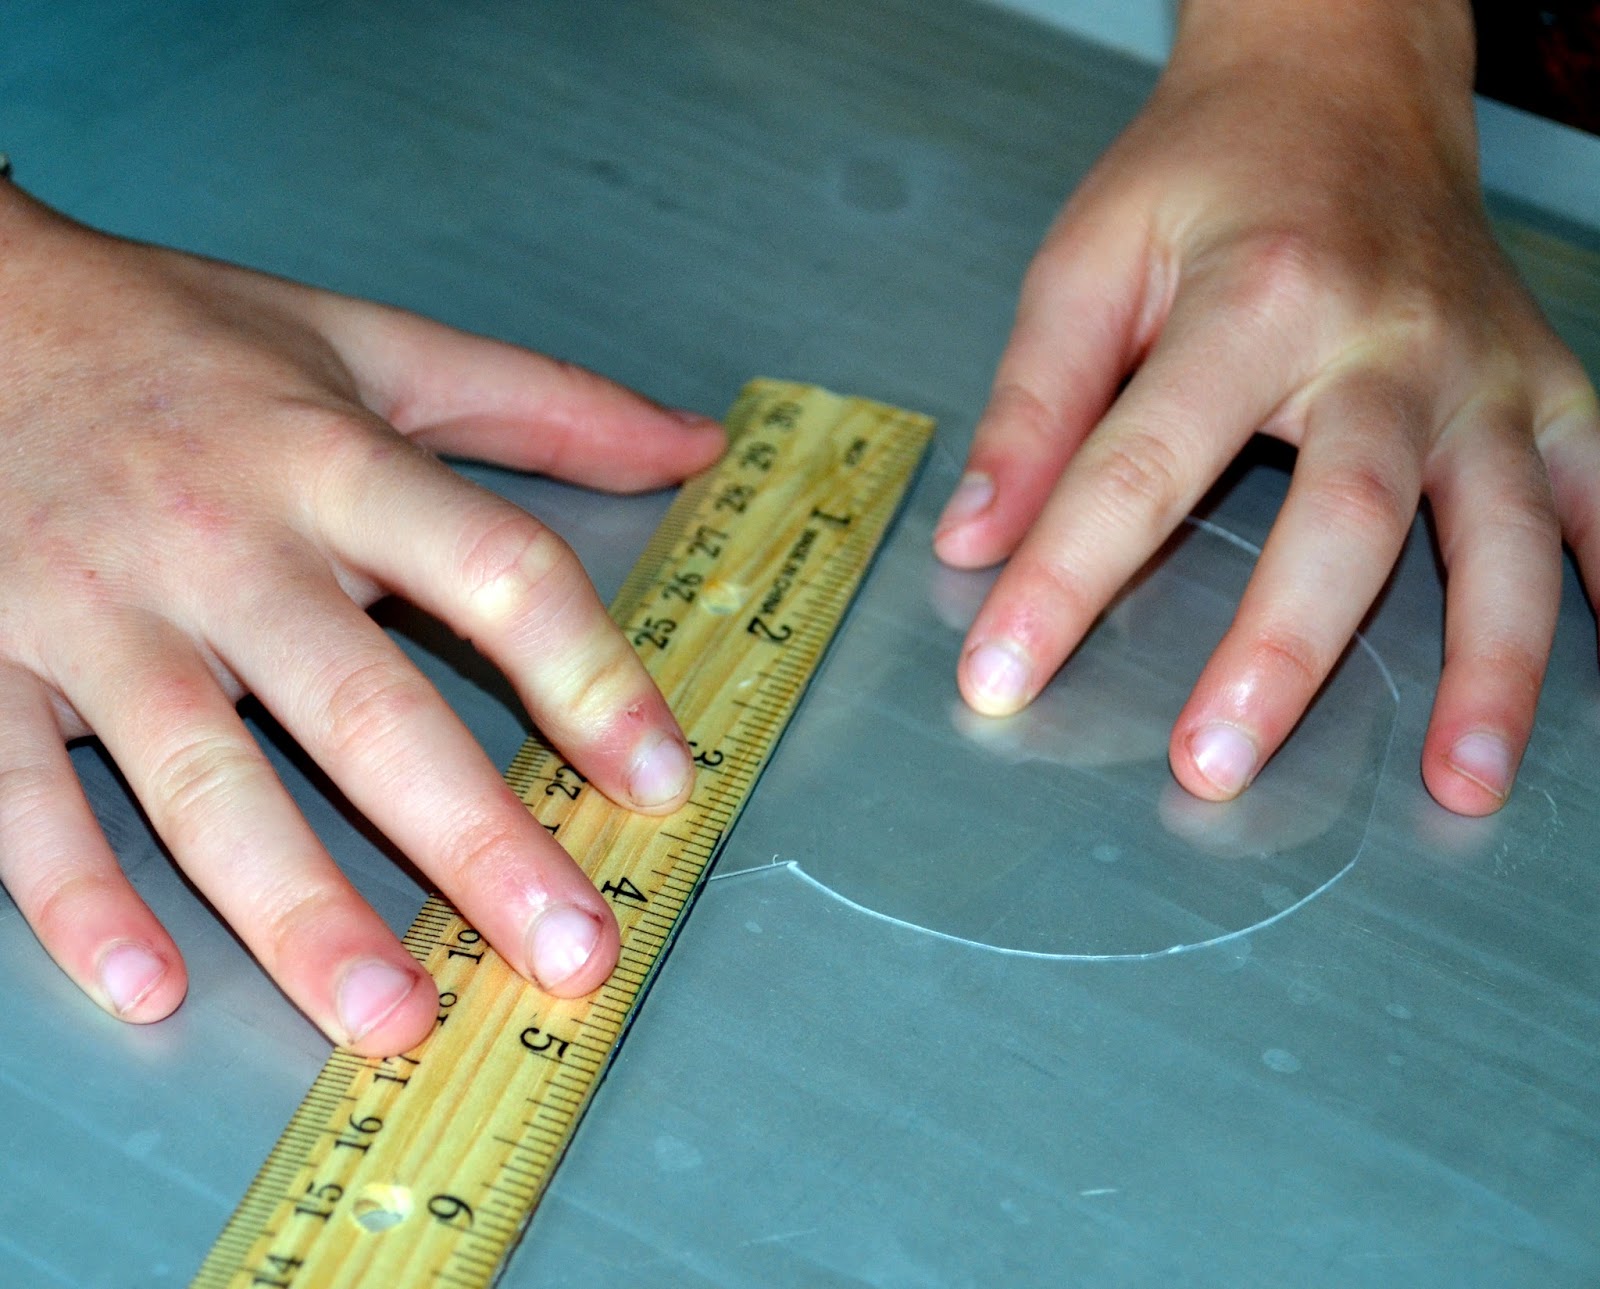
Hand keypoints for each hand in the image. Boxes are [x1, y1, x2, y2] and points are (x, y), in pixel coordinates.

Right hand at [0, 184, 724, 1054]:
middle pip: (368, 707)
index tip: (660, 778)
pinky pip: (18, 795)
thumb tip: (694, 446)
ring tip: (390, 1016)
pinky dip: (75, 896)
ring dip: (300, 910)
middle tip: (568, 952)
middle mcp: (222, 545)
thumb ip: (542, 403)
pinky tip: (150, 986)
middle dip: (475, 841)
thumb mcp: (373, 346)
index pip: (495, 571)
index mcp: (333, 464)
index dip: (592, 675)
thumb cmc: (181, 341)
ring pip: (205, 780)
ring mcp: (95, 613)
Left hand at [934, 0, 1599, 816]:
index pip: (1138, 469)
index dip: (1061, 581)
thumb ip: (1034, 406)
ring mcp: (1478, 366)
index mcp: (1252, 299)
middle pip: (1341, 515)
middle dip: (1278, 653)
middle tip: (1212, 764)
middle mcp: (1385, 337)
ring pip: (1500, 528)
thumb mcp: (1087, 264)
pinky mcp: (1541, 381)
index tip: (1000, 677)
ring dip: (1489, 666)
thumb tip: (972, 541)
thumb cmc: (1205, 174)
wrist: (1339, 80)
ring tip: (1458, 782)